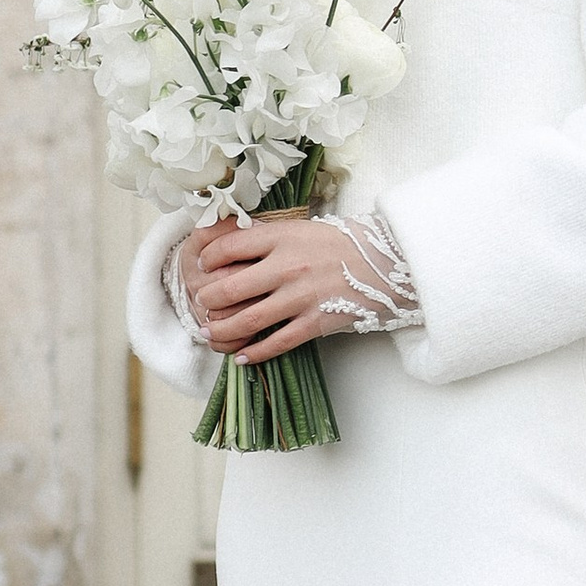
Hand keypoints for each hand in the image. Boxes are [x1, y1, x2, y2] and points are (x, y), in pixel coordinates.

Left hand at [182, 213, 379, 362]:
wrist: (383, 263)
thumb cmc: (337, 245)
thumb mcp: (299, 228)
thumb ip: (265, 238)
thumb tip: (225, 244)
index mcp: (282, 237)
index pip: (229, 247)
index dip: (208, 259)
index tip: (203, 266)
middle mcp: (287, 266)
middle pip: (230, 288)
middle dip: (207, 300)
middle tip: (202, 303)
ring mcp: (301, 297)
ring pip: (247, 320)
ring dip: (221, 330)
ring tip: (209, 333)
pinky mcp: (315, 322)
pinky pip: (277, 343)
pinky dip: (255, 353)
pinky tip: (241, 357)